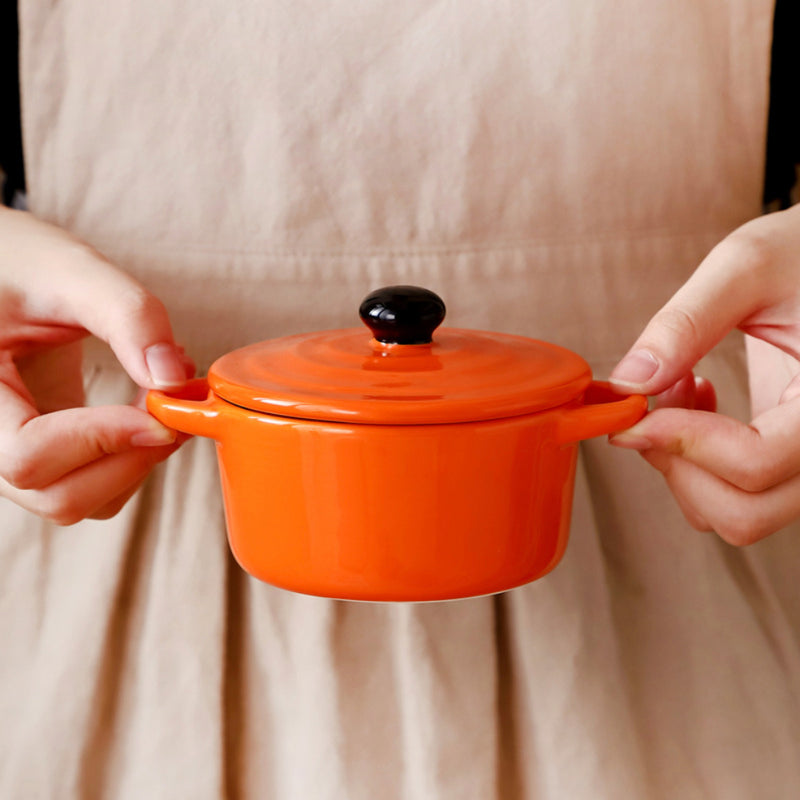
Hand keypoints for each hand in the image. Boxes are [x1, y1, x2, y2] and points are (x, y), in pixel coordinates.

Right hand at [0, 207, 192, 523]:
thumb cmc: (16, 261)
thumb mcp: (68, 268)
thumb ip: (127, 315)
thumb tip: (175, 380)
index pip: (27, 459)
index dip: (100, 440)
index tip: (158, 408)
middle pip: (57, 497)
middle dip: (129, 458)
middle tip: (171, 406)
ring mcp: (6, 453)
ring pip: (76, 502)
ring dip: (134, 464)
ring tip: (158, 403)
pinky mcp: (39, 452)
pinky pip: (85, 487)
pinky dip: (128, 462)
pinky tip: (144, 413)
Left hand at [608, 204, 799, 544]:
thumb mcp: (748, 264)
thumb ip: (685, 323)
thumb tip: (626, 383)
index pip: (756, 464)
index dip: (682, 442)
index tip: (636, 409)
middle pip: (743, 513)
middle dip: (678, 463)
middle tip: (659, 399)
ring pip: (735, 514)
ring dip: (683, 464)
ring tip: (682, 388)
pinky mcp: (790, 456)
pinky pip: (736, 494)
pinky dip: (696, 463)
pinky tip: (698, 400)